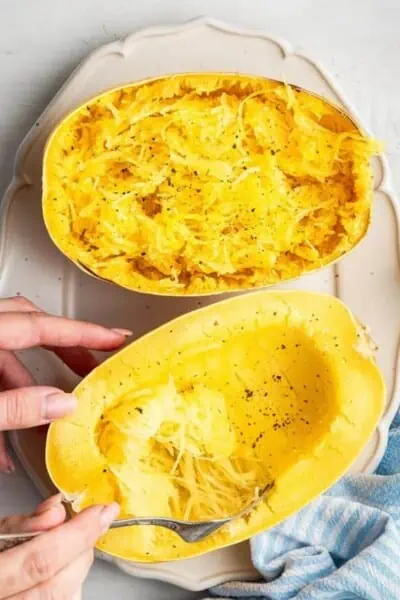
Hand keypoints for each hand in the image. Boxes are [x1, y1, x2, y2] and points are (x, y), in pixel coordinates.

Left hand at [0, 295, 130, 471]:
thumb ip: (16, 408)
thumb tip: (62, 405)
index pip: (41, 325)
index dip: (82, 332)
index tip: (114, 338)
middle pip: (30, 326)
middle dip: (65, 349)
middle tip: (92, 365)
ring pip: (8, 356)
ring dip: (29, 388)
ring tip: (47, 423)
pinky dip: (5, 402)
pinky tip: (5, 447)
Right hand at [0, 493, 118, 597]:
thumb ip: (23, 525)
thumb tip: (58, 510)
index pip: (41, 560)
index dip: (77, 534)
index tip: (102, 512)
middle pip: (58, 586)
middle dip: (81, 551)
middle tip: (88, 525)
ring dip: (77, 569)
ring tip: (69, 548)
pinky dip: (70, 586)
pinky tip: (61, 571)